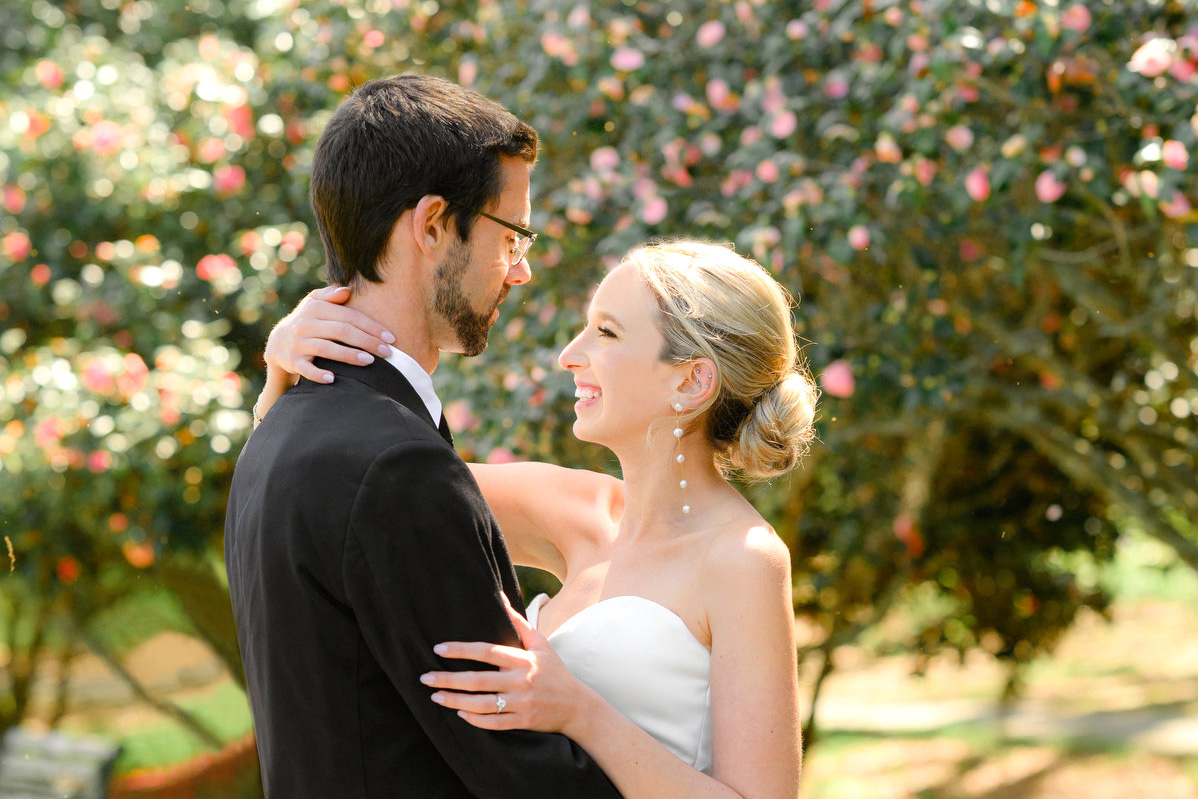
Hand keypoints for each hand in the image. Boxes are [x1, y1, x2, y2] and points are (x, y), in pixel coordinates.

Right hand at [264, 286, 395, 383]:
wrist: (277, 342)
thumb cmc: (307, 320)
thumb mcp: (314, 303)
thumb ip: (330, 295)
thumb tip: (347, 290)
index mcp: (315, 308)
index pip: (349, 316)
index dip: (371, 326)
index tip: (390, 337)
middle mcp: (306, 324)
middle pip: (341, 331)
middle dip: (367, 341)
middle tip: (387, 352)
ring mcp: (298, 343)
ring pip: (327, 349)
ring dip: (349, 355)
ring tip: (370, 361)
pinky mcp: (293, 361)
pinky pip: (306, 369)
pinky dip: (318, 374)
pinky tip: (333, 378)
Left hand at [421, 594, 588, 733]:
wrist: (577, 706)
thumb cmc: (554, 671)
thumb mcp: (540, 643)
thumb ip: (519, 622)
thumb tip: (500, 595)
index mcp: (524, 660)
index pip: (487, 651)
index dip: (462, 650)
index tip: (439, 649)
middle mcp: (522, 681)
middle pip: (479, 680)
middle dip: (449, 679)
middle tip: (425, 678)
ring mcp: (522, 703)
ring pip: (482, 704)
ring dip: (455, 701)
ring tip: (435, 697)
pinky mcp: (523, 721)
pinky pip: (494, 723)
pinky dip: (475, 720)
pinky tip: (459, 714)